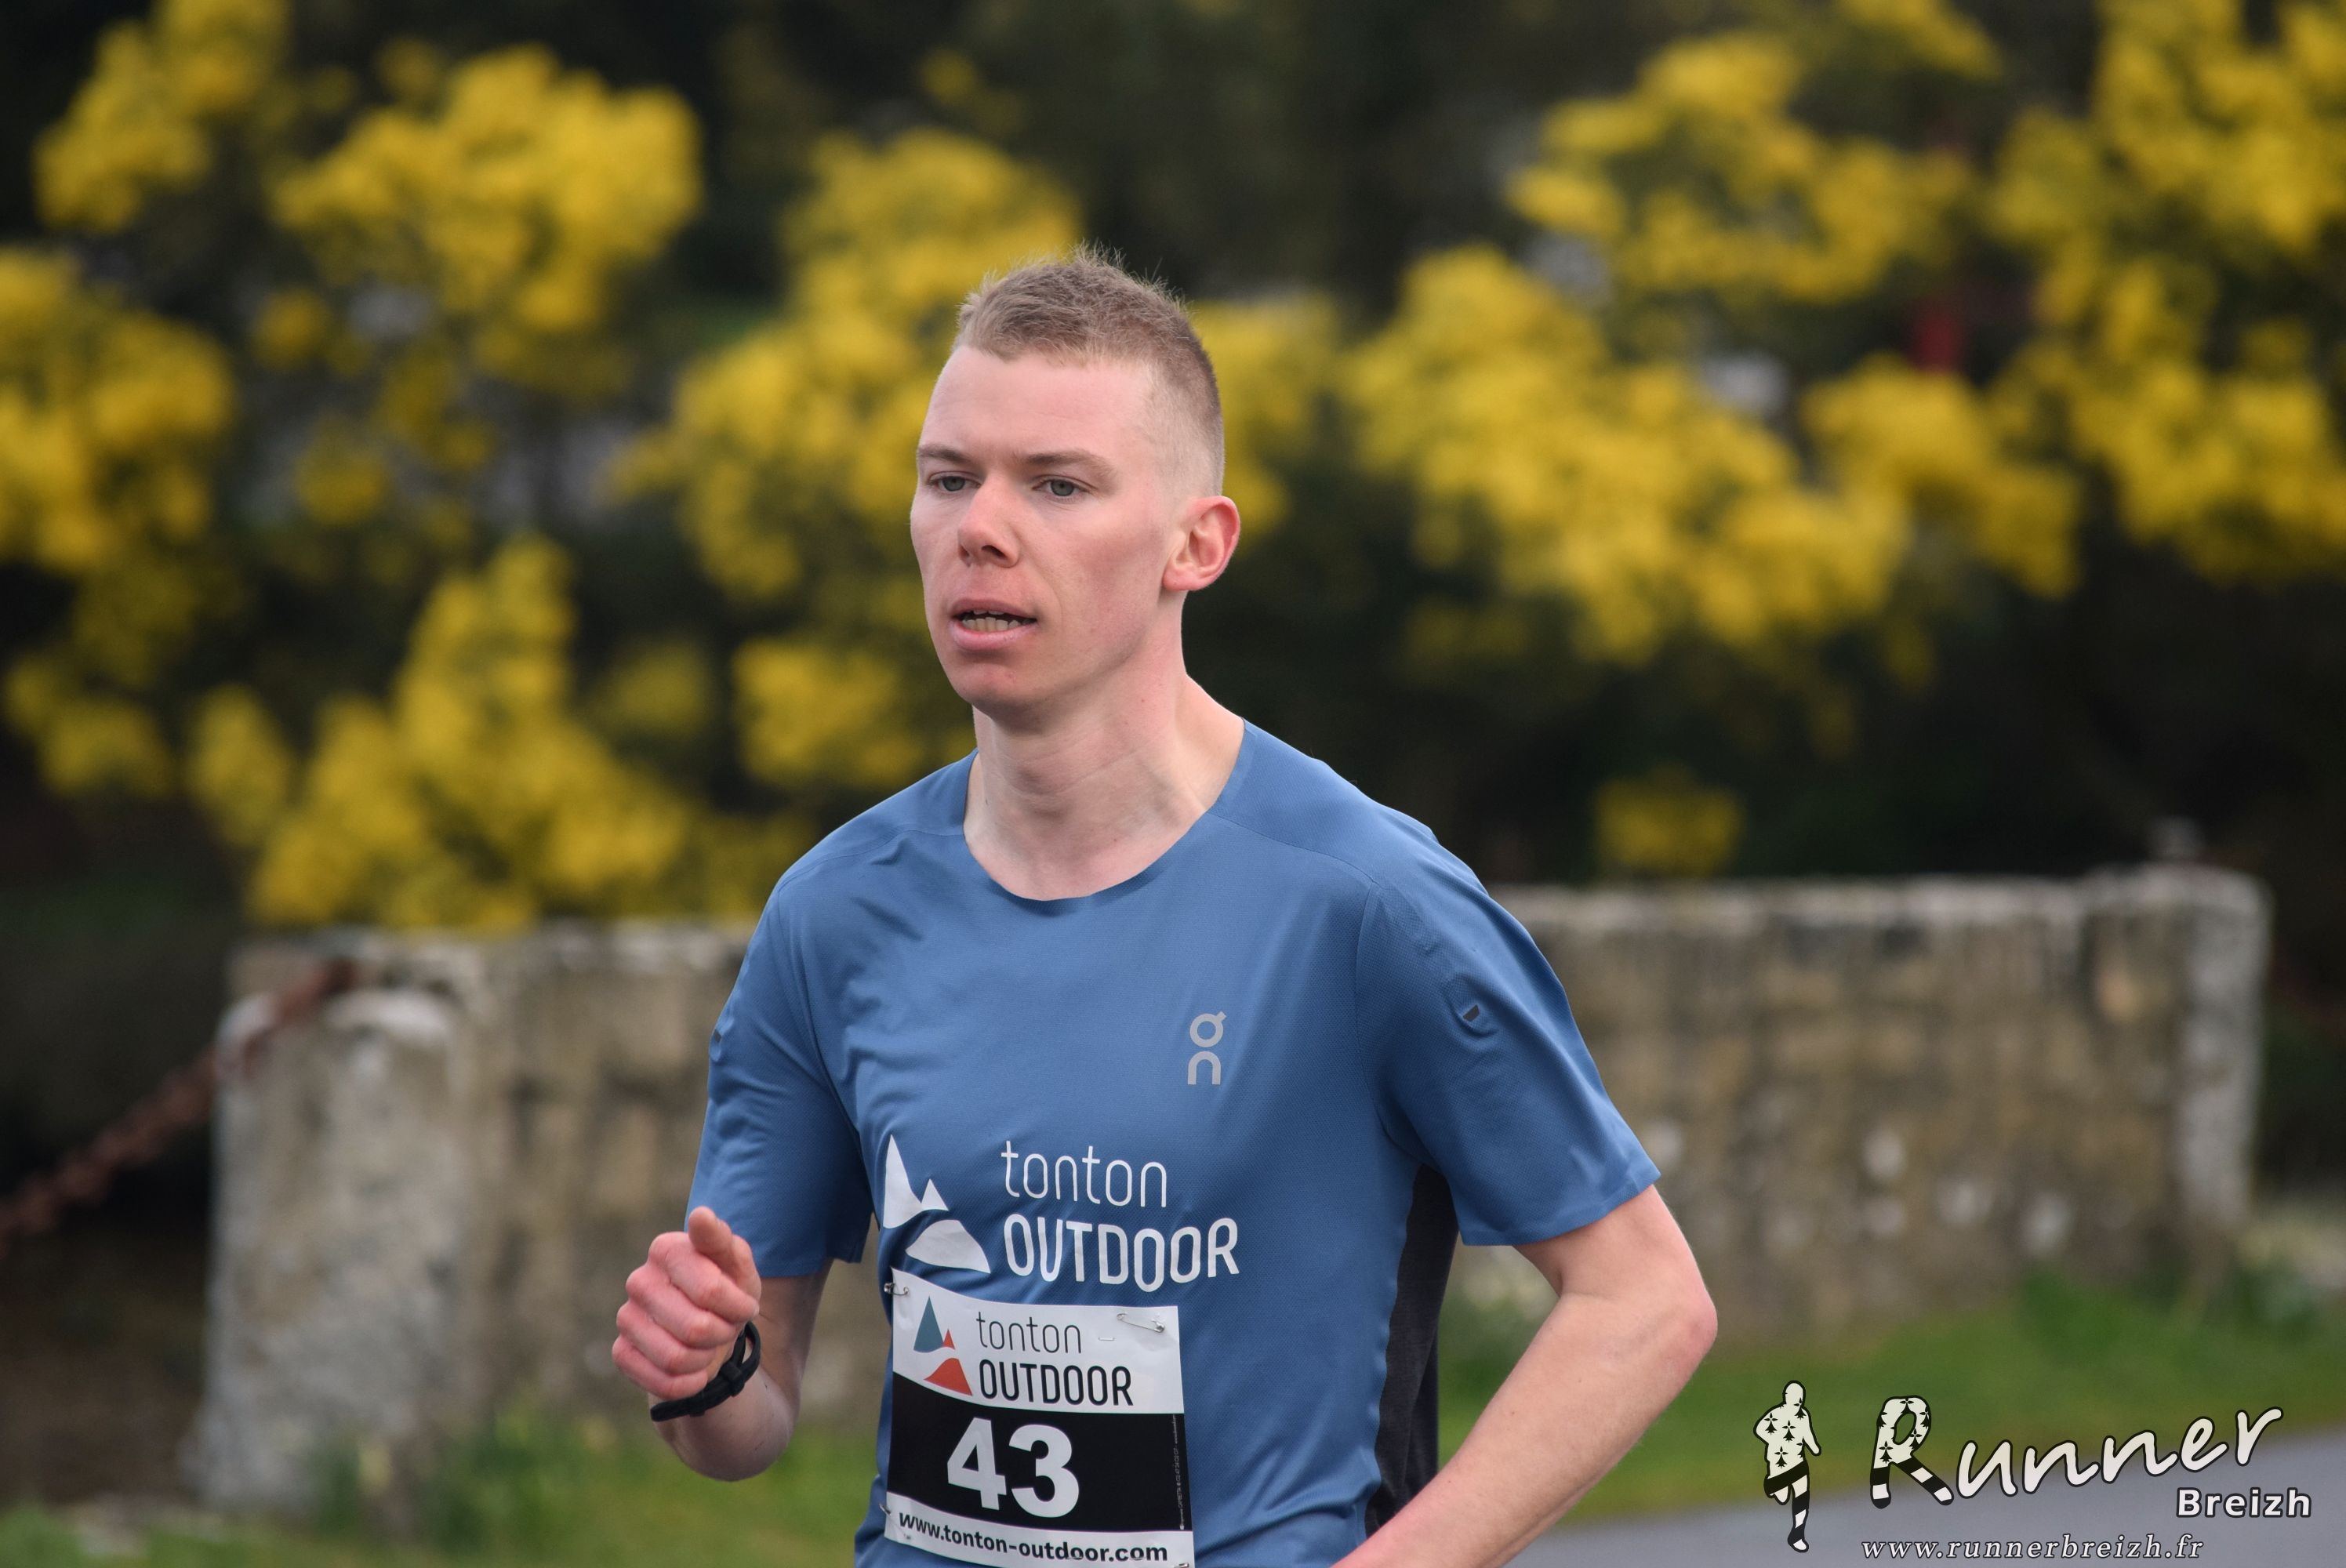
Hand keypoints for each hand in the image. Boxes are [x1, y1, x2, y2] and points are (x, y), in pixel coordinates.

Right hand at [612, 1205, 763, 1401]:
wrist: (709, 1329)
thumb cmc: (727, 1290)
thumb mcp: (737, 1265)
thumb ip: (722, 1240)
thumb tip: (701, 1215)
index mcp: (667, 1249)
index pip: (710, 1291)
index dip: (737, 1307)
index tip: (744, 1306)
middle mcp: (639, 1281)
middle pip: (695, 1329)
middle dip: (723, 1334)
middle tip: (726, 1327)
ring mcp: (626, 1317)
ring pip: (676, 1358)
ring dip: (706, 1359)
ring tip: (709, 1345)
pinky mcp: (621, 1351)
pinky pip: (659, 1380)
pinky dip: (688, 1383)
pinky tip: (694, 1371)